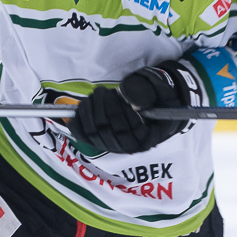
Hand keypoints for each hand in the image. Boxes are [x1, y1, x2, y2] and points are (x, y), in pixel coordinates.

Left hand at [69, 61, 195, 153]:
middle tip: (101, 91)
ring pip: (95, 134)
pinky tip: (78, 111)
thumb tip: (128, 96)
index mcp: (149, 136)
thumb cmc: (158, 95)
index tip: (112, 93)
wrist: (156, 101)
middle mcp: (132, 146)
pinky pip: (85, 137)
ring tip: (93, 96)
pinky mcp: (104, 141)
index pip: (128, 130)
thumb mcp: (159, 90)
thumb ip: (145, 93)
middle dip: (101, 108)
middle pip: (108, 132)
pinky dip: (77, 124)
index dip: (117, 110)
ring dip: (89, 112)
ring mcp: (116, 145)